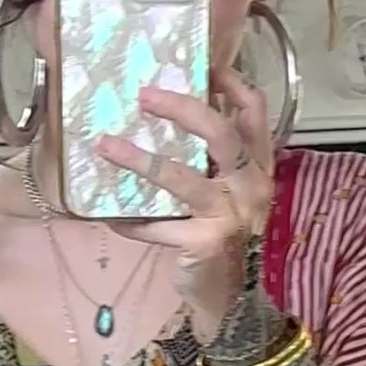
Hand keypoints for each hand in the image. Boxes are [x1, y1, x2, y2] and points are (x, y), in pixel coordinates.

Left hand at [98, 68, 275, 339]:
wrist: (232, 298)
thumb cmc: (223, 235)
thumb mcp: (228, 192)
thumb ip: (212, 159)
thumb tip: (164, 114)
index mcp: (259, 167)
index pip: (256, 113)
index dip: (232, 84)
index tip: (203, 66)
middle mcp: (252, 186)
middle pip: (221, 134)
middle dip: (182, 108)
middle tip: (144, 94)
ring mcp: (231, 215)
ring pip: (183, 177)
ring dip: (140, 159)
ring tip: (106, 145)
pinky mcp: (205, 242)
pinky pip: (159, 224)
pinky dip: (131, 221)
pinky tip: (110, 218)